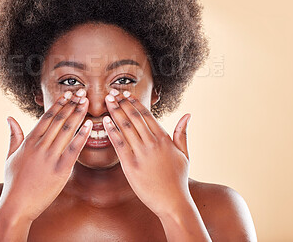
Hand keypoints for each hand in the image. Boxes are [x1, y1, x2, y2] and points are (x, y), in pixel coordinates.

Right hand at [0, 89, 91, 221]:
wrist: (16, 206)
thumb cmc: (13, 182)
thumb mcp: (10, 156)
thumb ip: (13, 135)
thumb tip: (9, 117)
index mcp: (29, 141)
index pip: (46, 117)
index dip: (58, 104)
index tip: (68, 94)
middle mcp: (40, 146)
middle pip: (58, 120)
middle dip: (71, 104)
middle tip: (82, 92)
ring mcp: (50, 157)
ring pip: (66, 130)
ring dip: (78, 114)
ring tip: (86, 102)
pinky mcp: (60, 170)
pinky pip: (73, 149)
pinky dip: (82, 136)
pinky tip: (89, 125)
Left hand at [103, 89, 191, 217]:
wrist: (173, 202)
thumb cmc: (178, 179)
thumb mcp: (184, 154)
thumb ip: (182, 133)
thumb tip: (187, 114)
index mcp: (164, 138)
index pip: (146, 115)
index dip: (134, 102)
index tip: (125, 94)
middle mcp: (152, 143)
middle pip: (134, 117)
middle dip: (121, 102)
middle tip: (111, 91)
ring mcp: (141, 153)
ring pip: (126, 127)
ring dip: (115, 112)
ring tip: (107, 100)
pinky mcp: (131, 165)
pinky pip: (119, 144)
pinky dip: (111, 131)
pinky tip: (105, 121)